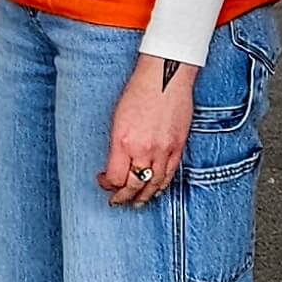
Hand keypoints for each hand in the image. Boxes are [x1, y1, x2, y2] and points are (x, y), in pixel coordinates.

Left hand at [101, 55, 196, 205]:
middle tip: (117, 201)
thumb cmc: (137, 92)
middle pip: (133, 185)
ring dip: (143, 196)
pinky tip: (155, 191)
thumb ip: (118, 144)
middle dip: (123, 197)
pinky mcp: (178, 147)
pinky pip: (169, 175)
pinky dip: (161, 186)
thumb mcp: (117, 119)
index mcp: (124, 141)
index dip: (108, 185)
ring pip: (153, 184)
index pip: (116, 178)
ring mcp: (163, 150)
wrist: (164, 78)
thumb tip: (116, 163)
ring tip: (136, 203)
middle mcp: (144, 149)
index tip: (103, 181)